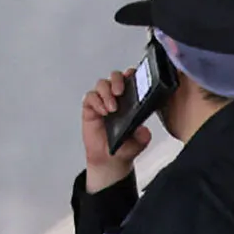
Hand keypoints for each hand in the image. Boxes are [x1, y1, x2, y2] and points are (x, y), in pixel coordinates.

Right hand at [82, 70, 149, 190]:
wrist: (110, 159)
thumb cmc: (125, 146)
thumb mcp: (139, 142)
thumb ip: (143, 136)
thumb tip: (143, 130)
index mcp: (132, 100)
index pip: (132, 80)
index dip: (133, 74)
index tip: (134, 76)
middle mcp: (117, 97)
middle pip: (115, 77)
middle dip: (118, 80)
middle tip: (120, 91)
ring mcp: (103, 101)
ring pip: (102, 84)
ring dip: (106, 93)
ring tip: (112, 109)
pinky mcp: (90, 107)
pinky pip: (91, 97)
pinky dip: (96, 102)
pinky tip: (103, 112)